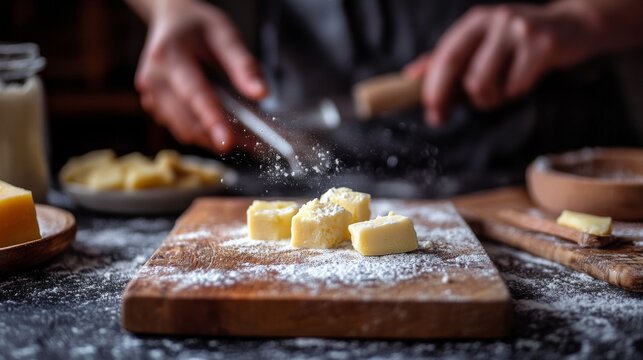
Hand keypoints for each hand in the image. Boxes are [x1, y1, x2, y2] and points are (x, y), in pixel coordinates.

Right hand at [134, 0, 267, 151]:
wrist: (171, 21)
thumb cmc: (198, 26)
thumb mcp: (225, 34)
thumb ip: (244, 65)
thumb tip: (261, 94)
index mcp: (169, 54)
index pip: (194, 94)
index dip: (212, 120)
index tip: (228, 141)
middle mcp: (153, 78)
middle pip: (187, 120)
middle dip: (220, 135)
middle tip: (253, 141)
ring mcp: (150, 94)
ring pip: (183, 130)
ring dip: (213, 138)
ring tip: (244, 136)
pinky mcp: (154, 106)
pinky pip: (180, 128)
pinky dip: (203, 133)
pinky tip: (222, 126)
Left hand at [405, 3, 600, 125]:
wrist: (573, 25)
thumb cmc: (520, 40)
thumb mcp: (482, 42)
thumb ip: (448, 58)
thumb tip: (411, 75)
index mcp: (475, 21)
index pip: (445, 57)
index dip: (433, 89)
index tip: (430, 112)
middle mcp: (495, 21)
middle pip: (464, 75)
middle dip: (452, 101)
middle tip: (444, 117)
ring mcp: (519, 32)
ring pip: (486, 85)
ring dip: (490, 98)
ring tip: (501, 88)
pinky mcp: (543, 46)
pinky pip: (515, 87)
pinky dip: (516, 92)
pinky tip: (523, 80)